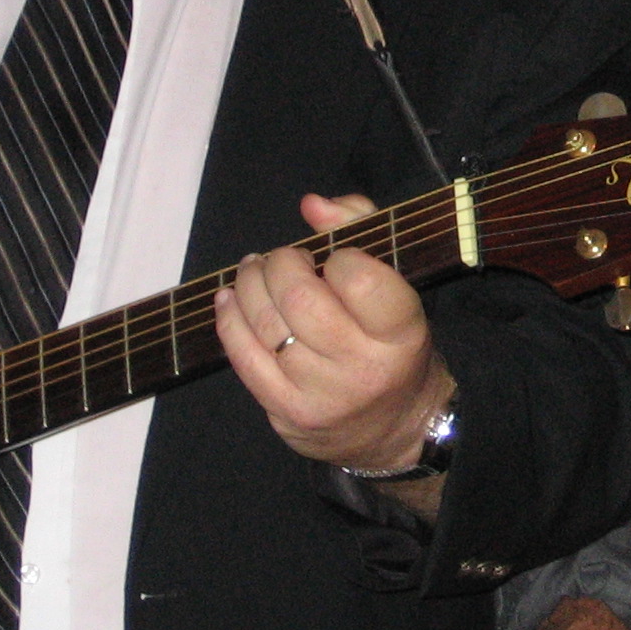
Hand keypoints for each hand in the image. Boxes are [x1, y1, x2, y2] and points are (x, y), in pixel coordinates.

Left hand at [214, 193, 456, 480]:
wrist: (393, 425)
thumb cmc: (392, 340)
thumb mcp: (395, 281)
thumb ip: (359, 227)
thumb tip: (310, 204)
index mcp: (401, 332)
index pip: (360, 280)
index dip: (339, 254)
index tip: (336, 256)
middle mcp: (364, 368)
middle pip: (301, 300)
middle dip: (281, 264)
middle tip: (285, 259)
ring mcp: (321, 395)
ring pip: (266, 326)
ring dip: (249, 285)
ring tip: (254, 270)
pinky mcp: (286, 412)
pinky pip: (243, 358)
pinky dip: (229, 319)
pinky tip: (229, 299)